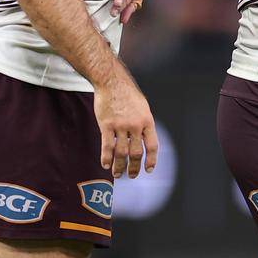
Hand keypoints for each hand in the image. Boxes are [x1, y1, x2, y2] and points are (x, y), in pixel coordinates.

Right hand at [94, 63, 157, 178]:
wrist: (112, 82)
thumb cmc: (127, 94)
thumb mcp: (143, 107)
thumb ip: (144, 123)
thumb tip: (144, 139)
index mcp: (147, 121)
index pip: (152, 146)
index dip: (151, 160)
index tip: (148, 170)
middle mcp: (135, 125)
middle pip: (136, 152)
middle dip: (134, 167)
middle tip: (131, 175)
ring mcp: (121, 125)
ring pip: (121, 152)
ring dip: (119, 166)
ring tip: (117, 174)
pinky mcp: (106, 125)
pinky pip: (107, 146)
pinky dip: (106, 158)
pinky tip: (105, 164)